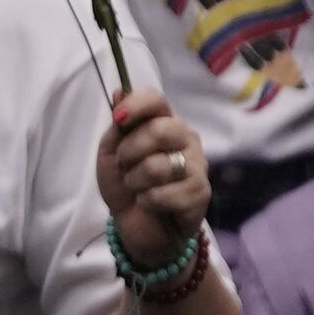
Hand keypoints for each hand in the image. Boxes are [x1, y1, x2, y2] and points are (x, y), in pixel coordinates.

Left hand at [94, 85, 206, 259]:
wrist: (137, 224)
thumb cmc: (125, 183)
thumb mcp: (112, 152)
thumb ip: (119, 125)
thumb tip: (119, 90)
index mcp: (164, 122)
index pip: (156, 99)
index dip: (136, 105)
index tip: (118, 119)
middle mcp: (186, 139)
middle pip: (160, 130)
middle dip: (130, 151)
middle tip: (125, 165)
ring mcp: (198, 166)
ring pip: (158, 166)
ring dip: (135, 181)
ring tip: (138, 187)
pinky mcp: (201, 193)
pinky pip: (164, 194)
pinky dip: (147, 201)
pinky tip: (150, 203)